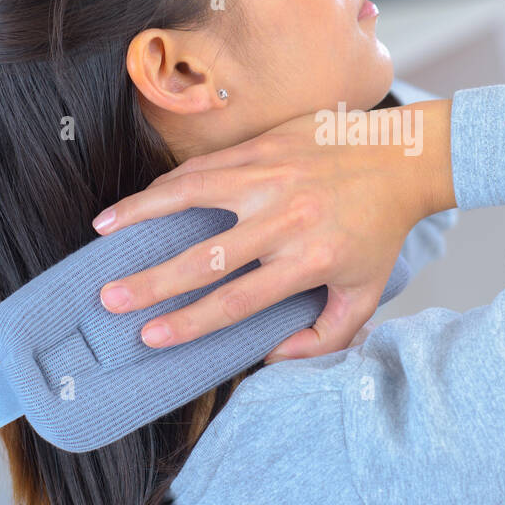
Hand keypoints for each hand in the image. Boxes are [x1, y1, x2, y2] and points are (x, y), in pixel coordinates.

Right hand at [91, 99, 453, 361]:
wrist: (403, 158)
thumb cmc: (378, 231)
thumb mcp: (366, 293)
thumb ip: (325, 336)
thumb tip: (272, 358)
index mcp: (311, 258)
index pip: (240, 298)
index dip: (191, 321)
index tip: (151, 336)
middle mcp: (287, 218)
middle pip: (208, 256)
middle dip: (154, 282)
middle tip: (111, 299)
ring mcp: (273, 176)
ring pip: (194, 196)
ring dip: (142, 215)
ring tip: (101, 231)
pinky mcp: (265, 146)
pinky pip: (207, 167)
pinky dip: (169, 185)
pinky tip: (140, 200)